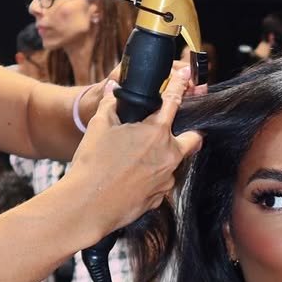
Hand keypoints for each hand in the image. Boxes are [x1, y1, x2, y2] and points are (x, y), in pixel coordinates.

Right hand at [66, 68, 201, 235]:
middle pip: (193, 139)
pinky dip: (152, 178)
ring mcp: (167, 180)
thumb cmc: (93, 163)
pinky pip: (161, 184)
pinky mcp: (159, 199)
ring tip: (141, 158)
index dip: (180, 85)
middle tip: (176, 130)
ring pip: (175, 164)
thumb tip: (113, 90)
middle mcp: (169, 156)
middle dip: (190, 131)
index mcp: (157, 132)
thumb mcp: (99, 126)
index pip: (174, 102)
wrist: (88, 205)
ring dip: (164, 158)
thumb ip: (110, 104)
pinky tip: (133, 178)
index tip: (186, 76)